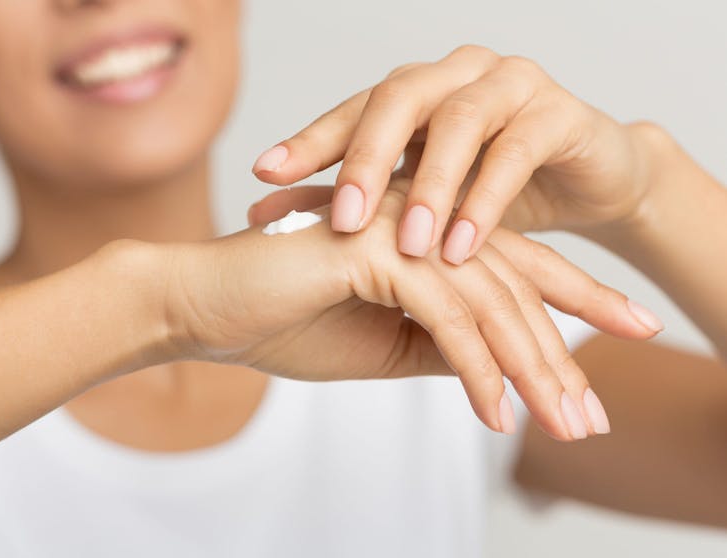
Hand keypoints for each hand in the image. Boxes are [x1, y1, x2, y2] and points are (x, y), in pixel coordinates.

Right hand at [158, 179, 658, 440]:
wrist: (203, 307)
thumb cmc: (282, 322)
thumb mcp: (383, 347)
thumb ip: (442, 348)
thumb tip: (498, 372)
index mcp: (426, 239)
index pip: (514, 273)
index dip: (573, 310)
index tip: (614, 357)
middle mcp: (422, 222)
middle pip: (518, 285)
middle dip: (564, 353)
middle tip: (596, 416)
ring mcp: (399, 229)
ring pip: (490, 301)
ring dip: (529, 369)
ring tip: (561, 426)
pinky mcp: (372, 249)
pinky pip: (443, 315)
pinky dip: (474, 368)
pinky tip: (495, 415)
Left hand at [252, 45, 657, 265]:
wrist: (589, 187)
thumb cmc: (491, 194)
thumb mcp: (414, 203)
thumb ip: (350, 207)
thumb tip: (255, 216)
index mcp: (418, 91)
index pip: (354, 109)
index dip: (310, 141)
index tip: (265, 177)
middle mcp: (457, 75)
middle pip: (399, 98)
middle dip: (364, 161)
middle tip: (340, 221)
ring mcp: (511, 85)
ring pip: (459, 122)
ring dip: (430, 188)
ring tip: (407, 247)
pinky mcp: (560, 113)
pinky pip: (517, 151)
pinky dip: (485, 202)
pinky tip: (461, 248)